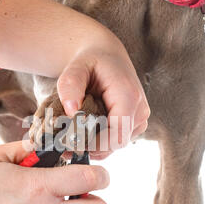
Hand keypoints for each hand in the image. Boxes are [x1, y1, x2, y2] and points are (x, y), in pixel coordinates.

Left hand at [57, 36, 149, 152]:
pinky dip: (99, 142)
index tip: (72, 142)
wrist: (107, 57)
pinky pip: (115, 141)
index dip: (95, 143)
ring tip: (71, 137)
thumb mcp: (76, 68)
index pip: (117, 134)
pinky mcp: (134, 125)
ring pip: (115, 145)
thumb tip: (71, 111)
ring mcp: (139, 119)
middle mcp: (140, 110)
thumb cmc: (91, 62)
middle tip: (65, 144)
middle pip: (116, 143)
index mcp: (129, 96)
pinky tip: (83, 134)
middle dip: (91, 146)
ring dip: (94, 145)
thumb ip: (70, 86)